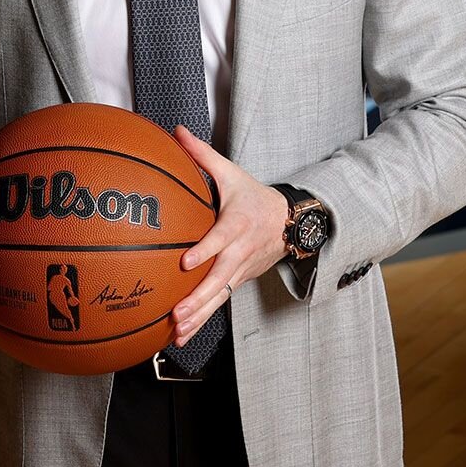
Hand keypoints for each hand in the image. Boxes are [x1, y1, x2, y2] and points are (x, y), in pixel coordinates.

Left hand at [167, 125, 288, 346]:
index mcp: (237, 223)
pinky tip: (182, 335)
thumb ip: (202, 154)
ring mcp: (241, 270)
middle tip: (177, 312)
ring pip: (220, 296)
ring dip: (199, 316)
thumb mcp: (231, 172)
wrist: (290, 221)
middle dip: (198, 298)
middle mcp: (240, 251)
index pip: (221, 238)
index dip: (205, 251)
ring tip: (177, 331)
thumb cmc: (253, 195)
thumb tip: (175, 131)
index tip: (186, 262)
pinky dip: (202, 320)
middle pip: (220, 278)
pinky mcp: (239, 281)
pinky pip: (220, 302)